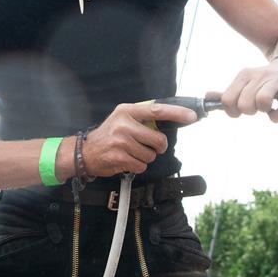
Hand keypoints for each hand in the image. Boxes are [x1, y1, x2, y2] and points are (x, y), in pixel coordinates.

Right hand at [82, 101, 196, 176]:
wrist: (85, 152)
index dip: (177, 114)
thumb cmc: (110, 134)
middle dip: (158, 147)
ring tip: (132, 152)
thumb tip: (172, 120)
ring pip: (150, 155)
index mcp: (128, 111)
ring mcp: (121, 141)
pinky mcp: (119, 157)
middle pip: (158, 139)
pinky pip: (141, 166)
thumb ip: (144, 118)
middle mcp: (124, 124)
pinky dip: (137, 166)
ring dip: (145, 157)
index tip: (192, 116)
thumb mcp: (124, 118)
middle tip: (150, 146)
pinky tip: (126, 160)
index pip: (157, 110)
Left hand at [207, 63, 277, 122]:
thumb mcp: (245, 82)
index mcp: (244, 75)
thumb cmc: (266, 80)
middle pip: (244, 103)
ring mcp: (276, 81)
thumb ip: (227, 92)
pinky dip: (277, 117)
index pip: (227, 99)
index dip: (231, 110)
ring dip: (263, 110)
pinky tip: (276, 112)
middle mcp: (259, 76)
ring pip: (262, 101)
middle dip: (248, 111)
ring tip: (266, 107)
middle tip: (255, 107)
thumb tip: (207, 97)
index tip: (239, 109)